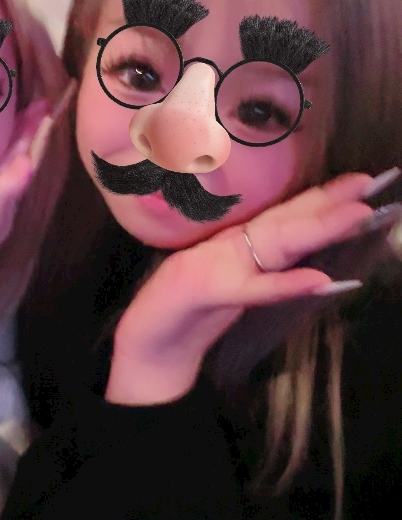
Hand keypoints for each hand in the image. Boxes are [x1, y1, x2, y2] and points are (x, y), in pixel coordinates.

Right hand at [107, 171, 385, 405]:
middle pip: (289, 223)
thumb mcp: (226, 285)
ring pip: (277, 244)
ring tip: (357, 214)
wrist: (146, 339)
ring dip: (317, 227)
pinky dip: (284, 285)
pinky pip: (252, 290)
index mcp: (238, 244)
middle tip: (373, 181)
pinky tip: (317, 282)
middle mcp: (233, 247)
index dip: (325, 197)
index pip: (288, 217)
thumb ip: (260, 271)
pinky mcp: (207, 290)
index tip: (363, 180)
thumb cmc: (183, 306)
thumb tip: (306, 265)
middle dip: (332, 202)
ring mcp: (219, 265)